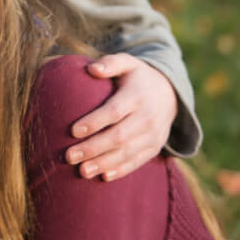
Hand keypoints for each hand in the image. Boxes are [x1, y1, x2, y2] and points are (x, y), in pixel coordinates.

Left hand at [65, 53, 175, 180]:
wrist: (170, 92)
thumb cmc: (137, 76)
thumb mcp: (127, 62)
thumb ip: (110, 63)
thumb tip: (91, 68)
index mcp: (138, 96)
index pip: (115, 111)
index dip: (94, 122)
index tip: (73, 131)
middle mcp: (148, 117)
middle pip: (119, 136)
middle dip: (93, 148)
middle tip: (69, 156)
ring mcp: (154, 135)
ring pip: (128, 153)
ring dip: (104, 163)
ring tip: (82, 171)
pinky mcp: (155, 147)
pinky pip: (138, 161)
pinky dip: (121, 170)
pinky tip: (103, 177)